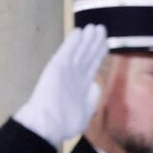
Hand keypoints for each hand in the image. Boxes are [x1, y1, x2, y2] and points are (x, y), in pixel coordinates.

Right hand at [14, 24, 108, 146]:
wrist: (48, 125)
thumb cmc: (64, 123)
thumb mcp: (85, 111)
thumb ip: (92, 98)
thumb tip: (97, 86)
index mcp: (81, 85)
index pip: (92, 65)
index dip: (98, 53)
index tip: (104, 44)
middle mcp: (74, 76)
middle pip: (87, 55)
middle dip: (95, 42)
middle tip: (102, 29)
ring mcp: (67, 71)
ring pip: (80, 51)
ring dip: (88, 39)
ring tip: (96, 27)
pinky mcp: (58, 68)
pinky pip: (67, 52)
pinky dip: (73, 42)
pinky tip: (79, 32)